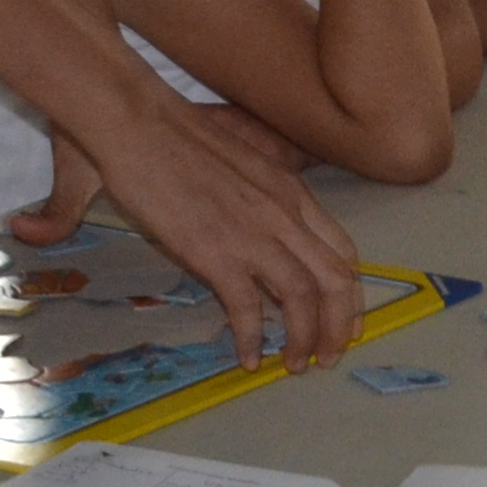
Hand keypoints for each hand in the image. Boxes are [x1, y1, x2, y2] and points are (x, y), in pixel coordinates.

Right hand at [30, 95, 365, 372]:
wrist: (137, 121)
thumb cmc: (176, 135)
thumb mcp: (239, 163)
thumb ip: (255, 201)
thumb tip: (252, 232)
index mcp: (291, 191)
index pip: (342, 250)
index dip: (349, 292)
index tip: (342, 318)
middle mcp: (284, 214)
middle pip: (337, 282)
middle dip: (340, 327)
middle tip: (326, 356)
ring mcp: (253, 234)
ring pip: (304, 300)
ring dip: (304, 340)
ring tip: (292, 365)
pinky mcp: (215, 252)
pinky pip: (249, 310)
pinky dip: (252, 340)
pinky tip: (245, 358)